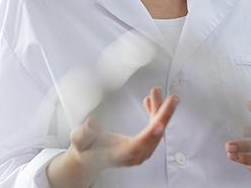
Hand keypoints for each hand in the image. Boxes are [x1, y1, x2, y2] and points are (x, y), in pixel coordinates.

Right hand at [47, 87, 177, 187]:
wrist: (89, 158)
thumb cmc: (85, 149)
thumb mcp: (79, 141)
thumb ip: (84, 134)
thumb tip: (92, 123)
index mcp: (119, 154)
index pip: (137, 146)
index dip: (149, 135)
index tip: (159, 124)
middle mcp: (134, 154)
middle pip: (154, 136)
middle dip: (163, 116)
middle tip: (171, 100)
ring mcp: (141, 150)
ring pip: (156, 130)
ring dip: (160, 110)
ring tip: (157, 92)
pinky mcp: (142, 144)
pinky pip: (153, 128)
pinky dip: (154, 113)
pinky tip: (150, 101)